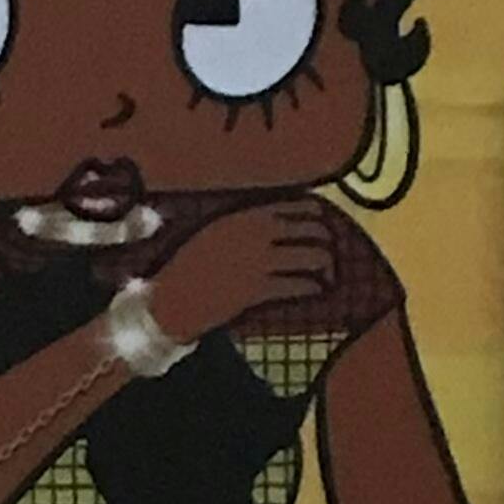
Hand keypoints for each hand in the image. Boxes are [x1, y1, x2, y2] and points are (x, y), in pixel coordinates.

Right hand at [141, 202, 333, 349]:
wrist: (172, 297)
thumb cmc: (191, 263)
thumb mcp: (215, 230)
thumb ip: (245, 223)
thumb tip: (276, 221)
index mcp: (246, 216)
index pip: (294, 206)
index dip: (315, 214)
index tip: (322, 220)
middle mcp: (257, 235)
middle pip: (310, 231)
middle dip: (326, 240)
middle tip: (330, 251)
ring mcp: (259, 262)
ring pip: (310, 258)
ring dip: (325, 265)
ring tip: (328, 273)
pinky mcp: (258, 290)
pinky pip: (297, 286)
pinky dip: (312, 287)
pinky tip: (316, 290)